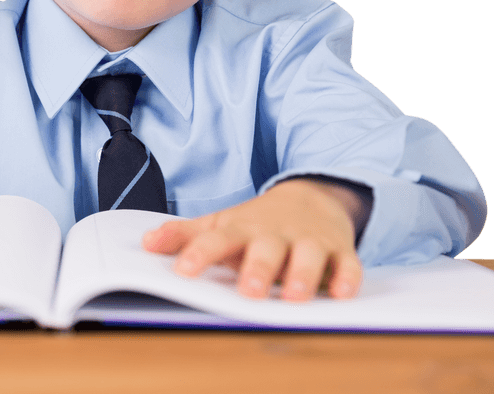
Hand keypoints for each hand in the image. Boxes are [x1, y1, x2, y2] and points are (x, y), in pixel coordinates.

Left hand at [141, 179, 363, 300]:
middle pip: (266, 249)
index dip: (200, 254)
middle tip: (249, 290)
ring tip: (295, 297)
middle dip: (258, 268)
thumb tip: (146, 242)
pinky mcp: (339, 250)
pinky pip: (347, 264)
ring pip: (308, 257)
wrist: (311, 197)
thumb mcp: (221, 223)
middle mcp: (275, 234)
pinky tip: (343, 292)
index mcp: (242, 230)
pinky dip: (347, 277)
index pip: (217, 240)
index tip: (184, 270)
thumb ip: (185, 235)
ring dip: (303, 275)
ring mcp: (308, 241)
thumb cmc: (257, 222)